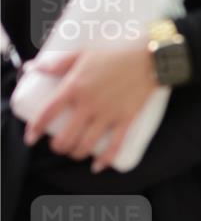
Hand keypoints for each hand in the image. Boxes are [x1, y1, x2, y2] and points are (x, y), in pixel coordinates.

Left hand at [23, 46, 157, 171]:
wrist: (149, 59)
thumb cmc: (116, 53)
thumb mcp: (82, 53)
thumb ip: (57, 63)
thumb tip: (34, 68)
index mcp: (74, 87)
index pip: (48, 112)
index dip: (36, 127)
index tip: (31, 136)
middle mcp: (89, 104)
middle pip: (66, 136)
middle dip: (59, 146)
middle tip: (58, 146)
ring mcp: (108, 114)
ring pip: (86, 144)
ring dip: (77, 153)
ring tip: (75, 153)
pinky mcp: (126, 120)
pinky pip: (115, 145)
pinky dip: (105, 159)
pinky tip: (98, 166)